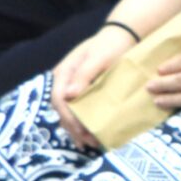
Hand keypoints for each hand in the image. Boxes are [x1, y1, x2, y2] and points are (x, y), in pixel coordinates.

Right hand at [52, 24, 139, 148]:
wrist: (121, 37)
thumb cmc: (110, 45)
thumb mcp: (98, 58)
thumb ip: (84, 75)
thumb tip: (70, 95)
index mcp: (64, 72)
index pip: (60, 99)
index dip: (69, 116)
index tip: (81, 130)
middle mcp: (63, 81)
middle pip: (61, 108)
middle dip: (73, 127)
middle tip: (87, 142)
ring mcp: (71, 86)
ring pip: (67, 111)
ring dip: (76, 128)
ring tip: (88, 143)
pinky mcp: (81, 90)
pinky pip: (77, 108)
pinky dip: (81, 122)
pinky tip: (88, 134)